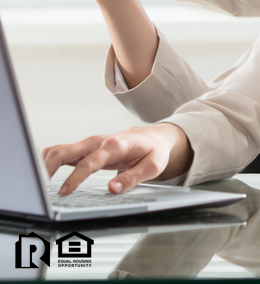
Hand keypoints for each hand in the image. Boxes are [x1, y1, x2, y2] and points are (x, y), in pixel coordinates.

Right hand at [42, 123, 193, 193]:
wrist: (155, 137)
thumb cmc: (153, 151)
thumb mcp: (153, 166)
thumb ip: (133, 178)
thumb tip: (113, 189)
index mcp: (115, 145)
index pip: (90, 161)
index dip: (76, 177)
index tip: (65, 191)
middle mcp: (98, 142)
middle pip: (65, 151)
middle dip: (48, 168)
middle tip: (39, 189)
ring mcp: (89, 144)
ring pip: (58, 150)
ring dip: (43, 166)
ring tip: (35, 186)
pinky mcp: (84, 149)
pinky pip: (60, 153)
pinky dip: (47, 163)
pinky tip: (42, 178)